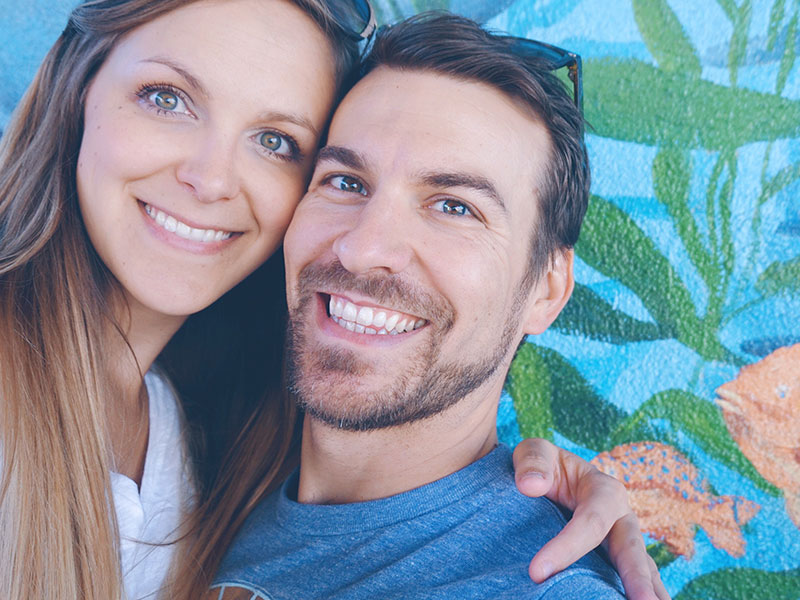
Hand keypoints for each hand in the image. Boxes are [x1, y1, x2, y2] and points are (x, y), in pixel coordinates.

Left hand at [513, 438, 669, 599]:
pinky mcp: (615, 562)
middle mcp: (621, 520)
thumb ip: (533, 462)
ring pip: (642, 571)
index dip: (566, 547)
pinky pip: (630, 581)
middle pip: (632, 552)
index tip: (536, 572)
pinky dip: (638, 595)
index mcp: (604, 491)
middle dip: (637, 580)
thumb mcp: (534, 452)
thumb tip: (530, 485)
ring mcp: (622, 544)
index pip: (590, 522)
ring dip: (650, 594)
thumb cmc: (541, 465)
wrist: (547, 476)